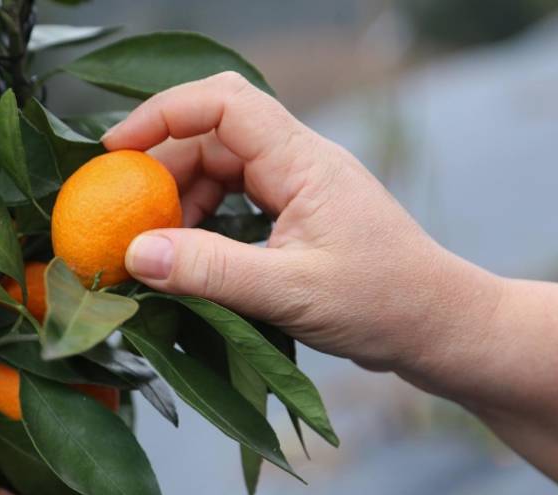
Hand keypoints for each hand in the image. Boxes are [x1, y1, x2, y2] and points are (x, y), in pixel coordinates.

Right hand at [107, 72, 557, 494]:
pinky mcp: (295, 218)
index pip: (225, 102)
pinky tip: (188, 259)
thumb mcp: (290, 292)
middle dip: (162, 169)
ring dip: (180, 202)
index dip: (164, 114)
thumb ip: (210, 272)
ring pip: (219, 170)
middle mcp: (298, 163)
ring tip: (154, 248)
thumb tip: (135, 255)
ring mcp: (297, 189)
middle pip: (212, 137)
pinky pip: (234, 202)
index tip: (117, 149)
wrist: (440, 328)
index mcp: (303, 161)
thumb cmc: (382, 305)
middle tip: (124, 217)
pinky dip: (201, 224)